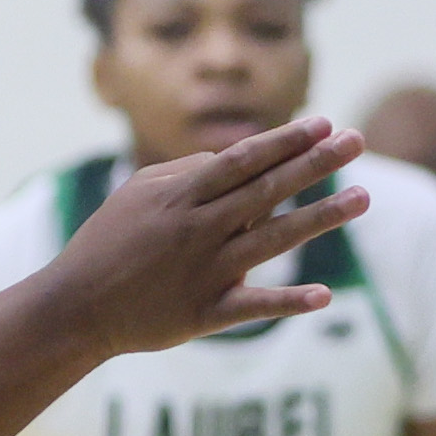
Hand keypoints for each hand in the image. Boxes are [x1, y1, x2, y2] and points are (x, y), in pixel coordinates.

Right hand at [46, 118, 367, 356]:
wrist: (73, 308)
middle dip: (315, 162)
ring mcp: (203, 273)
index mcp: (180, 198)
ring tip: (363, 197)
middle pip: (267, 190)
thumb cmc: (106, 244)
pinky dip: (287, 302)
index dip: (285, 141)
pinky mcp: (203, 314)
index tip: (325, 122)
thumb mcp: (136, 195)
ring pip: (272, 240)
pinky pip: (252, 306)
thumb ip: (186, 172)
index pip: (243, 160)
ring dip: (320, 217)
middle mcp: (198, 230)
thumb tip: (235, 158)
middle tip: (357, 140)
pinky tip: (324, 296)